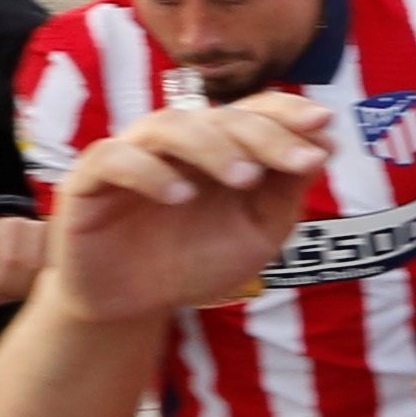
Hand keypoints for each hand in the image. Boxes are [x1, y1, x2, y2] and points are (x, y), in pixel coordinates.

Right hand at [42, 91, 328, 322]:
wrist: (135, 305)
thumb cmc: (197, 261)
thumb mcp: (257, 233)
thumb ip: (286, 191)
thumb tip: (324, 144)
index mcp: (219, 146)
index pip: (253, 111)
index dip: (288, 112)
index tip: (326, 125)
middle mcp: (176, 142)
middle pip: (219, 116)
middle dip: (264, 135)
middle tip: (297, 162)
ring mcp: (131, 154)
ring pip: (168, 126)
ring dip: (212, 146)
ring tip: (245, 178)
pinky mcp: (89, 180)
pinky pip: (114, 157)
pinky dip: (149, 171)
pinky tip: (180, 195)